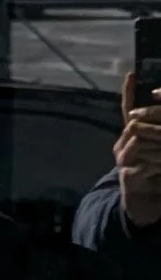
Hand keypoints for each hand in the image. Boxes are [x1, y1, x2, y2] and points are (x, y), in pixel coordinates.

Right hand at [117, 74, 160, 227]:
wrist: (142, 206)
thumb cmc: (154, 177)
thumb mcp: (157, 153)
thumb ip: (155, 137)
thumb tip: (158, 117)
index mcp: (131, 137)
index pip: (129, 110)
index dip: (128, 92)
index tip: (131, 74)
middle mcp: (123, 145)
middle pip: (135, 124)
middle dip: (153, 126)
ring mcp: (123, 160)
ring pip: (139, 142)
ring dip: (158, 148)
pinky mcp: (127, 176)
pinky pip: (142, 164)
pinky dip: (156, 166)